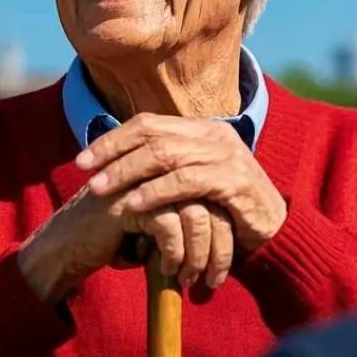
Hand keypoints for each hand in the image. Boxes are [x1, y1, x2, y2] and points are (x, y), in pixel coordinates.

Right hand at [17, 181, 235, 304]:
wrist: (66, 248)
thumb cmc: (113, 238)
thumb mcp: (154, 224)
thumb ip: (184, 215)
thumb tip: (226, 235)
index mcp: (167, 165)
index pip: (213, 189)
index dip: (224, 229)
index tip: (221, 265)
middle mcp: (158, 165)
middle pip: (211, 200)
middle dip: (219, 245)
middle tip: (214, 279)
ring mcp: (143, 179)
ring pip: (196, 214)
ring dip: (199, 254)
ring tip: (191, 278)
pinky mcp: (129, 200)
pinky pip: (170, 226)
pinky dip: (174, 253)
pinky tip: (167, 269)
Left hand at [76, 113, 286, 255]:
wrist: (273, 233)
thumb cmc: (225, 210)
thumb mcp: (194, 182)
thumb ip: (166, 168)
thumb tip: (118, 164)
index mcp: (201, 130)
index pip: (148, 123)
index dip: (112, 139)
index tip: (83, 159)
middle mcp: (214, 135)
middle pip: (152, 135)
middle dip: (113, 154)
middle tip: (84, 173)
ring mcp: (226, 155)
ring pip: (165, 155)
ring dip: (127, 172)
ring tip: (100, 190)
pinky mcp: (234, 180)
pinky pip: (186, 182)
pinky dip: (155, 192)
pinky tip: (134, 204)